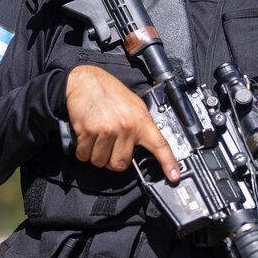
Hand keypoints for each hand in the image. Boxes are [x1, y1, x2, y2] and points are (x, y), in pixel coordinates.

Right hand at [66, 65, 179, 179]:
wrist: (85, 81)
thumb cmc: (109, 93)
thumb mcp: (134, 105)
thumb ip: (140, 125)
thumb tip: (144, 145)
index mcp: (141, 120)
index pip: (160, 145)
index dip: (168, 162)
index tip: (174, 176)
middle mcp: (126, 127)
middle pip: (120, 164)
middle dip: (112, 160)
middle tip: (109, 147)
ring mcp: (108, 130)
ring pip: (100, 161)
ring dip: (96, 155)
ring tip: (97, 138)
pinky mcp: (89, 131)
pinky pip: (84, 155)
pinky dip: (82, 151)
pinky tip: (85, 138)